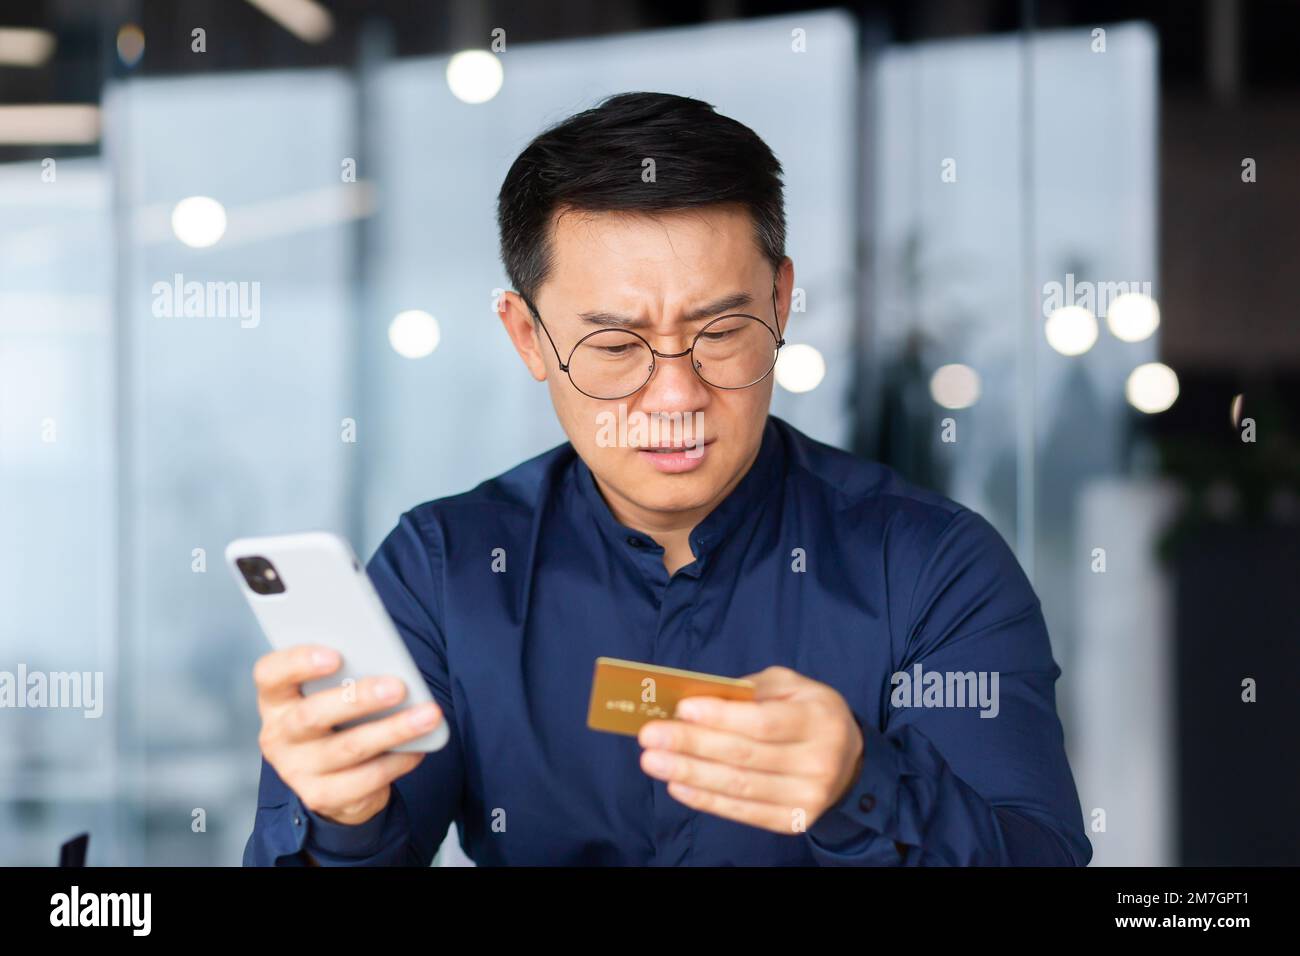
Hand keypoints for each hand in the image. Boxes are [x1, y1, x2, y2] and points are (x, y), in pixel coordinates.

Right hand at [253, 645, 442, 825]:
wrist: (330, 776)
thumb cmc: (336, 716)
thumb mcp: (332, 692)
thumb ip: (348, 674)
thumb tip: (389, 664)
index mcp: (276, 698)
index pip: (270, 674)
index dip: (298, 662)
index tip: (336, 654)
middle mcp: (278, 734)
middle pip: (312, 715)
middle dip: (359, 699)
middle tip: (398, 686)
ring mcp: (295, 770)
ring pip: (348, 748)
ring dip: (393, 730)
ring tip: (428, 714)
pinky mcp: (319, 796)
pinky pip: (364, 779)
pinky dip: (396, 761)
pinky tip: (418, 748)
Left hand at [636, 665, 863, 834]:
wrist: (849, 761)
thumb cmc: (808, 714)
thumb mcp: (791, 686)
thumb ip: (750, 690)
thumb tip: (699, 700)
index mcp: (818, 719)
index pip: (763, 722)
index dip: (721, 717)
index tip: (681, 709)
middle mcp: (817, 761)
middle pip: (745, 756)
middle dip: (692, 745)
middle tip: (650, 736)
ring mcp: (807, 797)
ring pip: (739, 786)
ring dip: (690, 774)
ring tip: (653, 761)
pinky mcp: (793, 821)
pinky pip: (743, 812)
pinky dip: (706, 800)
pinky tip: (677, 785)